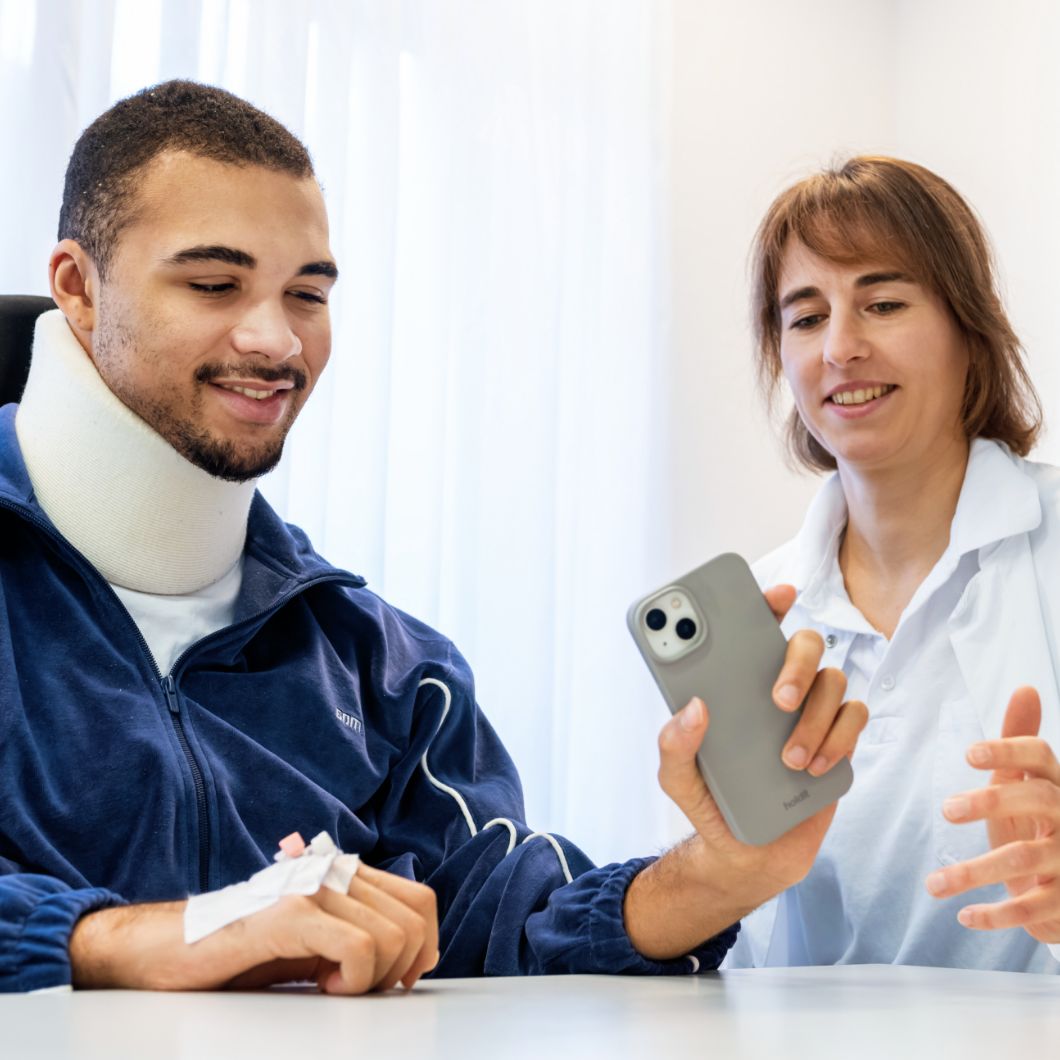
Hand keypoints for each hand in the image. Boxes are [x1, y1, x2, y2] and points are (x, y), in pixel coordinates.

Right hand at [70, 863, 438, 993]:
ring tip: (331, 985)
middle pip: (415, 918)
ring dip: (373, 977)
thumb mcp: (312, 943)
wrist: (166, 951)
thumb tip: (415, 957)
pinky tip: (321, 986)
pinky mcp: (291, 913)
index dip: (424, 946)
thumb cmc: (240, 953)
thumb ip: (358, 935)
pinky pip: (360, 949)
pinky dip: (353, 980)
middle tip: (359, 989)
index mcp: (343, 874)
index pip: (420, 900)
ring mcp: (313, 887)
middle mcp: (333, 871)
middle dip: (400, 968)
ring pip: (394, 935)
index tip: (396, 980)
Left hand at [624, 584, 866, 958]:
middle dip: (797, 663)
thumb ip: (675, 747)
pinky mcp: (836, 741)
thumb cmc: (711, 805)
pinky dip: (838, 738)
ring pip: (835, 681)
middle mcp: (776, 689)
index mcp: (735, 685)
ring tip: (789, 759)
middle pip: (805, 645)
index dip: (767, 602)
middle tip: (778, 699)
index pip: (754, 628)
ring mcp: (811, 713)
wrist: (749, 856)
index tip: (778, 593)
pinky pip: (855, 717)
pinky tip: (813, 767)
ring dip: (815, 718)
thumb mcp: (678, 780)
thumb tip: (694, 708)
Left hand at [924, 686, 1059, 943]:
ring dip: (973, 872)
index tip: (968, 753)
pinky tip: (964, 915)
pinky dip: (996, 915)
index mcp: (1056, 785)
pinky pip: (1032, 908)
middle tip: (946, 809)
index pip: (1042, 757)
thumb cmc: (1040, 823)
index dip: (1007, 750)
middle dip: (991, 801)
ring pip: (1024, 859)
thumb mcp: (1028, 783)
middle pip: (1038, 799)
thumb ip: (1021, 740)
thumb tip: (1026, 688)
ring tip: (933, 884)